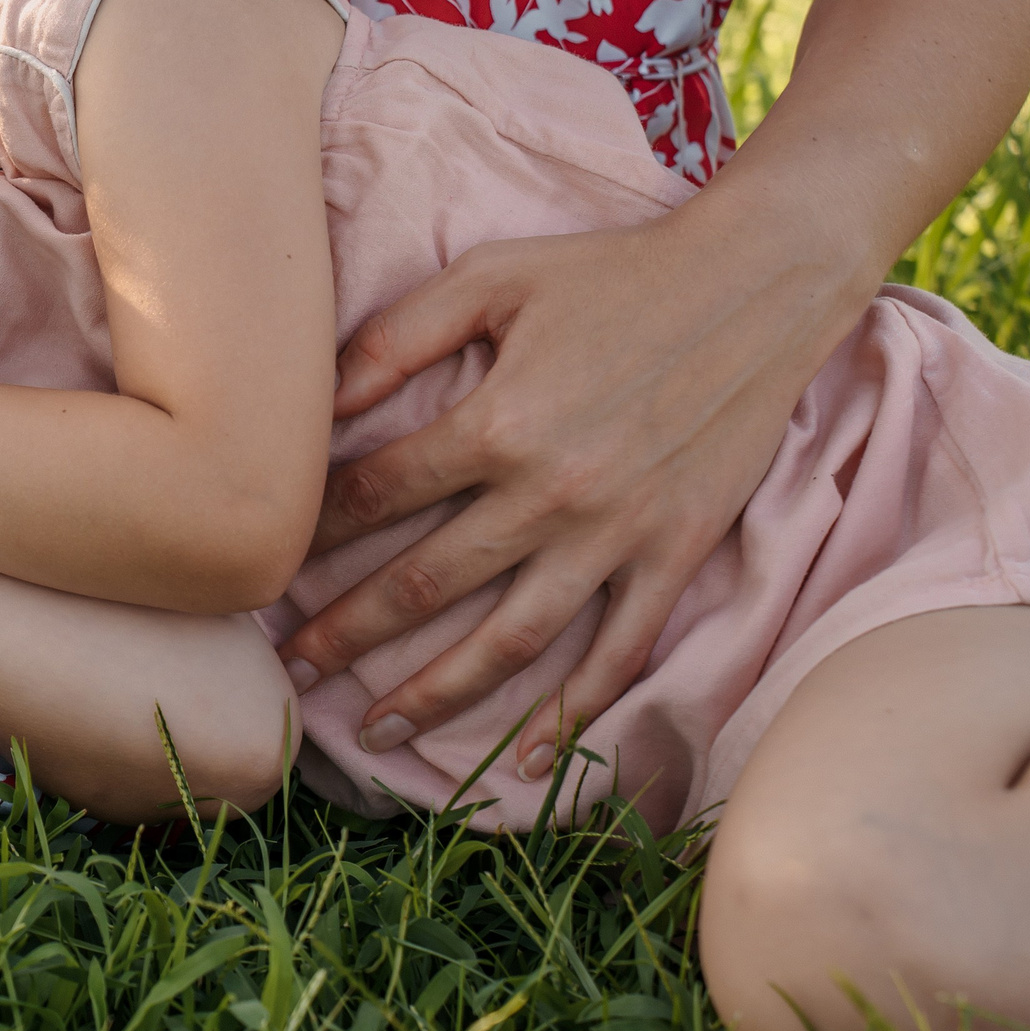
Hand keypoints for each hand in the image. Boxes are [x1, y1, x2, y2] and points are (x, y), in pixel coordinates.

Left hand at [279, 206, 867, 776]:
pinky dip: (574, 712)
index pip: (376, 497)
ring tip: (379, 726)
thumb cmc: (611, 273)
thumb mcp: (493, 277)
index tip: (272, 567)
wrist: (757, 283)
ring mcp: (616, 534)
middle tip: (292, 669)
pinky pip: (618, 652)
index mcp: (495, 422)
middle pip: (423, 583)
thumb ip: (401, 336)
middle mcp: (549, 493)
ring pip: (509, 639)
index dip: (315, 536)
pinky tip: (528, 758)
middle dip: (346, 632)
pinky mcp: (674, 554)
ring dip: (438, 692)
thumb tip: (319, 395)